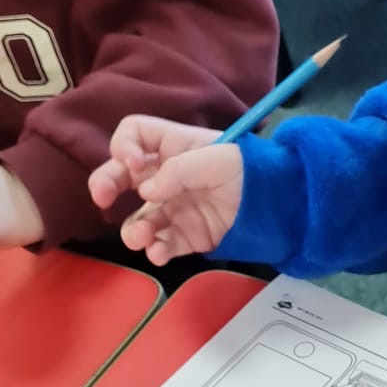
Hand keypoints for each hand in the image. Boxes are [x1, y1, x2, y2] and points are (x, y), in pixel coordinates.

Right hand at [90, 114, 242, 266]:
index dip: (124, 146)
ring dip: (134, 228)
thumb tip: (148, 191)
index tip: (133, 164)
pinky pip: (164, 243)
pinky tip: (160, 253)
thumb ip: (179, 172)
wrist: (284, 203)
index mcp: (174, 146)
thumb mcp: (218, 160)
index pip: (135, 134)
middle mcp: (168, 175)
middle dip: (107, 184)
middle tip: (102, 199)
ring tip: (140, 238)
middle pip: (124, 176)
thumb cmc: (251, 170)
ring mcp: (176, 206)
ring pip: (141, 217)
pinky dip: (157, 250)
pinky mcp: (189, 235)